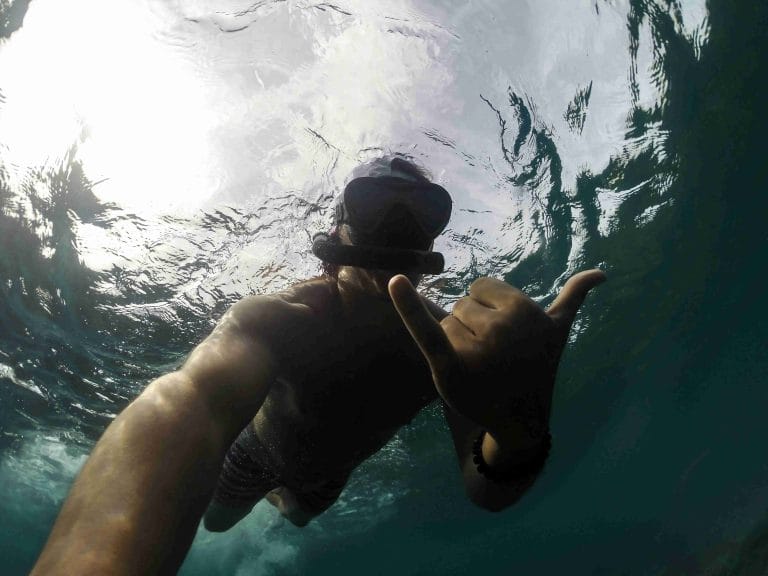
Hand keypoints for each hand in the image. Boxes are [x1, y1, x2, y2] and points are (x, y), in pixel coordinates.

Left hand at [388, 270, 605, 447]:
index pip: (480, 286)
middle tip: (493, 358)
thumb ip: (572, 300)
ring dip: (455, 342)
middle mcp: (504, 327)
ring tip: (479, 367)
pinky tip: (395, 282)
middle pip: (462, 304)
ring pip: (445, 322)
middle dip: (472, 327)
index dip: (488, 310)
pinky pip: (426, 329)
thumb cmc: (535, 368)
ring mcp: (478, 348)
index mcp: (526, 310)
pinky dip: (408, 305)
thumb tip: (601, 274)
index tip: (505, 338)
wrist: (520, 419)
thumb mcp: (556, 333)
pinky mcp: (450, 367)